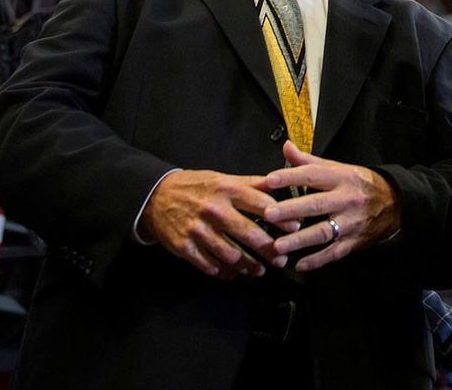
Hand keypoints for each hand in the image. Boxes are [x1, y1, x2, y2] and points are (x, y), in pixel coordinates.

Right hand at [138, 169, 292, 278]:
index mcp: (226, 189)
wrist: (156, 196)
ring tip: (259, 270)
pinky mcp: (186, 247)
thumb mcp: (222, 178)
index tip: (295, 228)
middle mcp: (214, 210)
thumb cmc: (195, 186)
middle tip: (281, 258)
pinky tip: (233, 273)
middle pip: (248, 233)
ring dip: (248, 266)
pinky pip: (210, 265)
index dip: (281, 218)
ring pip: (231, 255)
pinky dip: (224, 272)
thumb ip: (250, 183)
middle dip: (269, 249)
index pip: (260, 203)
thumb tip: (279, 182)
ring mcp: (198, 230)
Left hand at [258, 141, 402, 271]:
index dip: (290, 176)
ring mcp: (351, 222)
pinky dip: (317, 260)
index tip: (269, 180)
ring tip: (278, 245)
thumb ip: (310, 161)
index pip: (313, 175)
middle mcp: (346, 199)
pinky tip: (299, 265)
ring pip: (323, 232)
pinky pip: (334, 252)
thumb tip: (287, 146)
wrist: (396, 203)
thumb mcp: (339, 168)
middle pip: (316, 205)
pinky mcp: (354, 241)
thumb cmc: (360, 184)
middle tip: (269, 214)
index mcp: (342, 177)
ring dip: (300, 240)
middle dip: (292, 210)